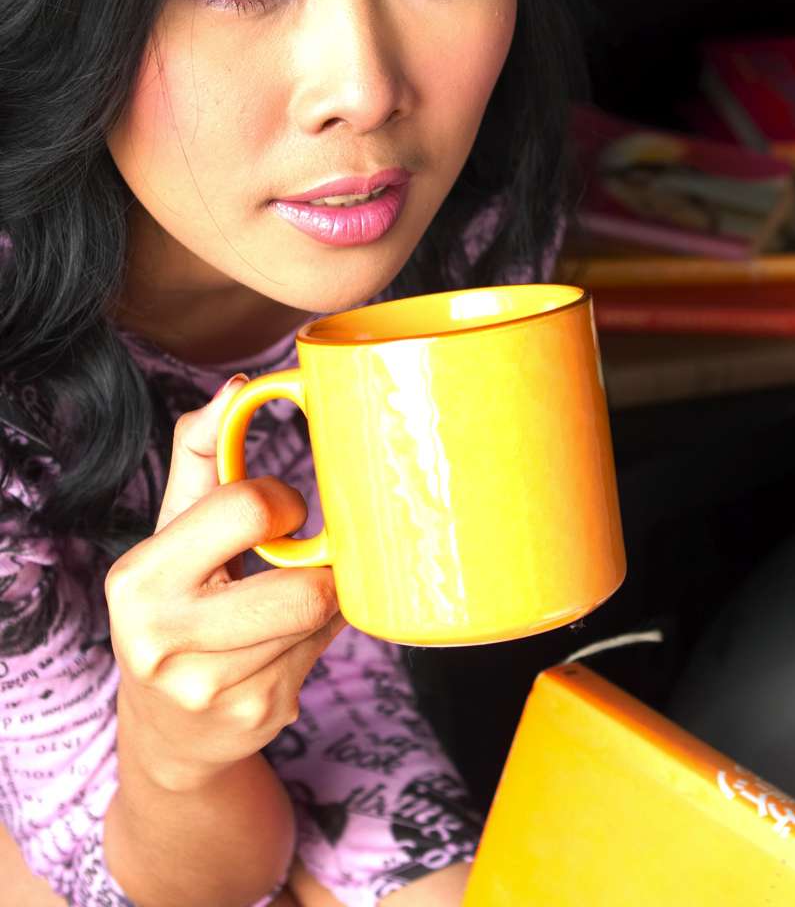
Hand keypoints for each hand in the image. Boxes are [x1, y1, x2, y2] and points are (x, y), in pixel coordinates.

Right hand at [105, 375, 345, 789]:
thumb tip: (236, 389)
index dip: (283, 502)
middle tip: (301, 557)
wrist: (169, 729)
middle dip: (319, 565)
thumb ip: (200, 452)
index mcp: (140, 579)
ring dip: (326, 596)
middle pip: (303, 589)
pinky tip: (293, 634)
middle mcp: (167, 641)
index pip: (249, 509)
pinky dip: (325, 631)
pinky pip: (328, 651)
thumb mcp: (173, 528)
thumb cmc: (177, 602)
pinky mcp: (260, 716)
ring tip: (294, 594)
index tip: (278, 511)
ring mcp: (215, 689)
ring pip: (322, 618)